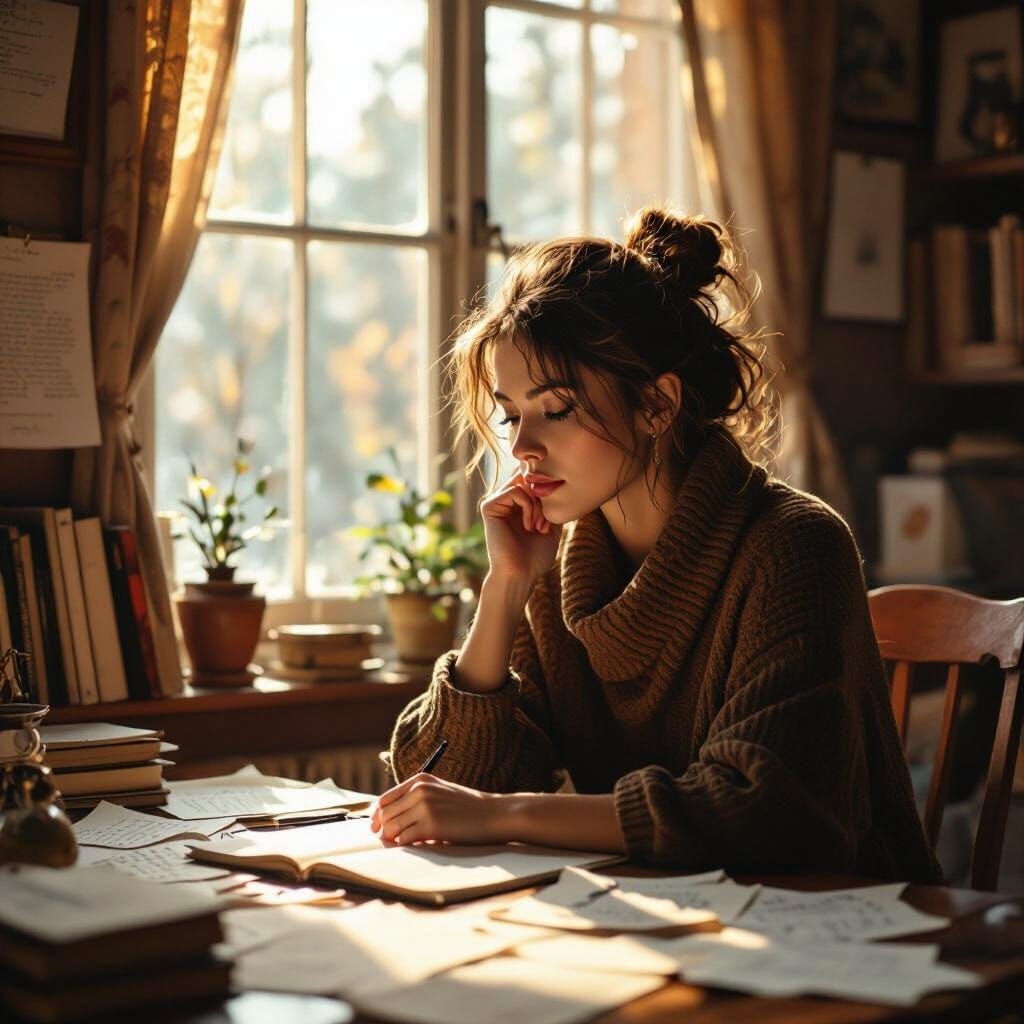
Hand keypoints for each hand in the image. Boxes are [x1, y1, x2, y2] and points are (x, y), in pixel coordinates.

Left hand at [369, 774, 502, 844]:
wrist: (494, 813)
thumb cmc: (469, 808)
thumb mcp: (441, 793)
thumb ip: (418, 799)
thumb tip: (391, 820)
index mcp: (421, 779)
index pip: (385, 798)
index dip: (377, 816)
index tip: (377, 828)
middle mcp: (419, 789)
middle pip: (384, 814)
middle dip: (383, 830)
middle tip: (389, 841)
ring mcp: (424, 806)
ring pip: (390, 827)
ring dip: (392, 839)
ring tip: (401, 845)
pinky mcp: (431, 824)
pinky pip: (404, 839)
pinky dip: (404, 846)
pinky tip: (413, 847)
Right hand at [480, 472, 561, 588]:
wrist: (520, 574)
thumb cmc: (535, 557)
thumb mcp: (551, 526)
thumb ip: (550, 504)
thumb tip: (554, 483)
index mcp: (516, 505)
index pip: (533, 481)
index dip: (547, 494)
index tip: (550, 522)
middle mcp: (504, 501)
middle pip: (528, 477)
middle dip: (542, 497)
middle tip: (544, 523)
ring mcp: (495, 502)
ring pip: (523, 482)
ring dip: (537, 504)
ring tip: (538, 527)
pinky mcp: (489, 506)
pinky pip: (515, 490)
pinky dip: (528, 506)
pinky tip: (527, 526)